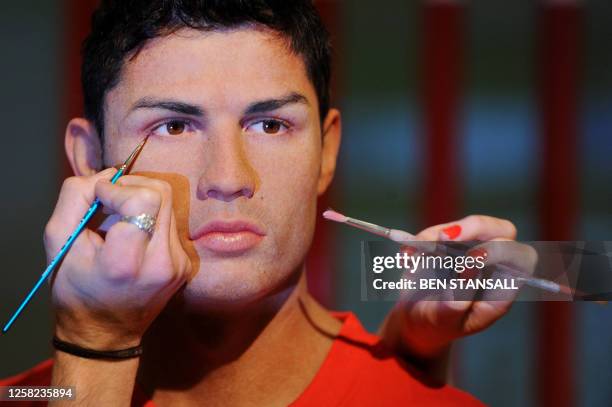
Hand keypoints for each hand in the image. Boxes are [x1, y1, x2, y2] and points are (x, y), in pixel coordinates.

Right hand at [44, 168, 190, 348]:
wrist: (105, 334)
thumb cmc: (76, 289)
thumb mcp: (59, 243)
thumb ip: (76, 198)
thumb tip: (109, 173)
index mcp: (127, 262)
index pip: (144, 200)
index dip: (119, 188)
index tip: (100, 197)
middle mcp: (161, 263)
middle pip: (161, 193)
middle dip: (132, 186)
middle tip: (108, 200)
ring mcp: (178, 264)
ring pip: (169, 203)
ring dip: (141, 200)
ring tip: (118, 219)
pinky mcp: (185, 263)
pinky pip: (170, 221)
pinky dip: (150, 217)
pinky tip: (132, 235)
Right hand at [381, 215, 536, 360]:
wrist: (415, 320)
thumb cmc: (437, 325)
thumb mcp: (446, 317)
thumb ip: (460, 295)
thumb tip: (472, 264)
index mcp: (502, 287)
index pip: (518, 258)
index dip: (500, 251)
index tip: (471, 256)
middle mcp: (494, 265)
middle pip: (501, 230)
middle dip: (474, 227)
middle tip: (444, 236)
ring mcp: (473, 251)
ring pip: (466, 227)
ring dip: (436, 235)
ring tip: (411, 257)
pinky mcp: (452, 243)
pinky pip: (440, 230)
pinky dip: (421, 239)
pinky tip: (407, 258)